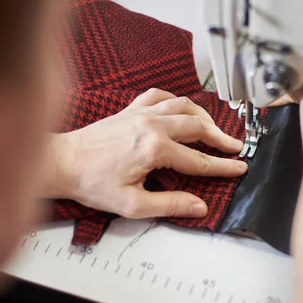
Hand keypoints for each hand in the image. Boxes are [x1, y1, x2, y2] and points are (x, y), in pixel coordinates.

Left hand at [47, 89, 247, 218]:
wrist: (62, 162)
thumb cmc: (91, 184)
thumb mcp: (132, 204)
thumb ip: (170, 204)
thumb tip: (199, 206)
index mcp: (155, 149)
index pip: (199, 160)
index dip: (222, 166)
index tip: (240, 167)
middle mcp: (152, 126)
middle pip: (198, 127)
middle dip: (220, 138)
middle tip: (235, 148)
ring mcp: (141, 113)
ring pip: (183, 106)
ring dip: (203, 116)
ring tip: (215, 129)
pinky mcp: (130, 109)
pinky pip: (159, 96)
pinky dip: (175, 100)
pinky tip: (181, 108)